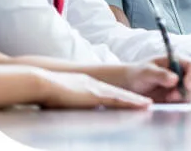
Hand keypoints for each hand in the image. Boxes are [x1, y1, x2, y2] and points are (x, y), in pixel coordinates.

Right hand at [35, 70, 152, 109]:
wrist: (42, 82)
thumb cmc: (45, 91)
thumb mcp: (60, 95)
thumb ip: (67, 100)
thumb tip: (66, 107)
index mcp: (85, 84)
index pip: (107, 91)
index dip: (120, 96)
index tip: (129, 100)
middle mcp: (94, 84)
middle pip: (117, 92)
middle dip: (132, 99)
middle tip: (146, 103)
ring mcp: (96, 89)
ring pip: (121, 96)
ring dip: (135, 101)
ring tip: (148, 105)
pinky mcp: (96, 96)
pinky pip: (118, 100)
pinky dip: (130, 103)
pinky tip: (140, 105)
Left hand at [127, 57, 190, 102]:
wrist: (129, 86)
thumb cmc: (137, 74)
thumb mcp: (146, 72)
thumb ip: (160, 74)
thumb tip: (176, 79)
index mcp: (177, 61)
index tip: (186, 86)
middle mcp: (182, 72)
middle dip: (190, 89)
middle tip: (173, 96)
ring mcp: (181, 85)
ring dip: (185, 97)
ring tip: (168, 98)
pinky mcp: (178, 96)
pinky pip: (186, 100)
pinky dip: (181, 103)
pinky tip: (169, 102)